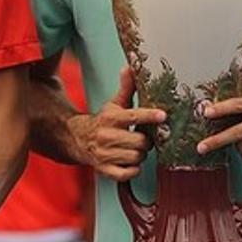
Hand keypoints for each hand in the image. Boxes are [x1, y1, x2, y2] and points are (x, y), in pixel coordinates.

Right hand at [67, 67, 165, 181]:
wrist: (78, 139)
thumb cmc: (103, 121)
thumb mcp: (114, 104)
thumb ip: (126, 88)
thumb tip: (130, 67)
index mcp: (111, 118)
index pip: (134, 116)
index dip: (150, 115)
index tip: (163, 115)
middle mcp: (106, 136)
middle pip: (140, 141)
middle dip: (146, 140)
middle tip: (143, 137)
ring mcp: (104, 154)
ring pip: (136, 158)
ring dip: (140, 154)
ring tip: (135, 148)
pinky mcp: (104, 170)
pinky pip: (127, 174)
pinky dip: (133, 169)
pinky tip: (130, 162)